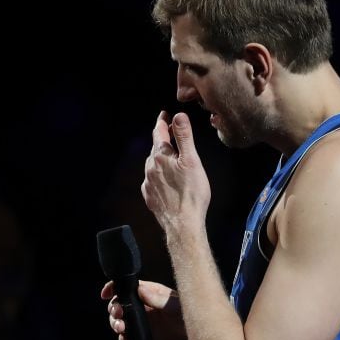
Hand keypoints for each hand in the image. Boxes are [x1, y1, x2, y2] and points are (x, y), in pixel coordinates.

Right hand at [101, 279, 191, 339]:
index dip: (114, 288)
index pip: (129, 287)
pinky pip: (128, 338)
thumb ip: (158, 298)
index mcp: (151, 295)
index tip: (106, 293)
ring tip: (121, 327)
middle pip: (120, 304)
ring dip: (116, 323)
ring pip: (121, 321)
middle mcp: (145, 308)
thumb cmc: (192, 319)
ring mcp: (144, 325)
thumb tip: (139, 288)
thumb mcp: (175, 306)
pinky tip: (126, 338)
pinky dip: (123, 338)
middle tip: (118, 315)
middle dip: (114, 308)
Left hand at [141, 111, 210, 233]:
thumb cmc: (191, 192)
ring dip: (161, 159)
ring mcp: (148, 183)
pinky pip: (152, 181)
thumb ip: (184, 137)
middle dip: (163, 141)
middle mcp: (150, 168)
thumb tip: (178, 116)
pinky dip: (159, 176)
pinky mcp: (149, 197)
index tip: (164, 115)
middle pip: (156, 149)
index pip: (159, 132)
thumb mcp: (191, 161)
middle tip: (171, 136)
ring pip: (153, 165)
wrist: (183, 224)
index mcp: (160, 156)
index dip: (162, 122)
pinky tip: (167, 181)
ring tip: (171, 159)